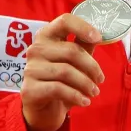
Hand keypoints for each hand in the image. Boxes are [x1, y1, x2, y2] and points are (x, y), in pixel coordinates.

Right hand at [19, 14, 103, 130]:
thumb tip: (100, 34)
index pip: (64, 21)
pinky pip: (58, 89)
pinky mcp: (29, 89)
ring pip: (66, 71)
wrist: (44, 108)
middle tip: (100, 79)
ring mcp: (30, 69)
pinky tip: (84, 101)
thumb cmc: (62, 79)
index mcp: (47, 36)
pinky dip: (76, 96)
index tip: (99, 38)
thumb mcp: (75, 60)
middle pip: (72, 51)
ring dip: (86, 84)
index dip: (83, 27)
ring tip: (94, 92)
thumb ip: (84, 45)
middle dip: (92, 67)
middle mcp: (36, 49)